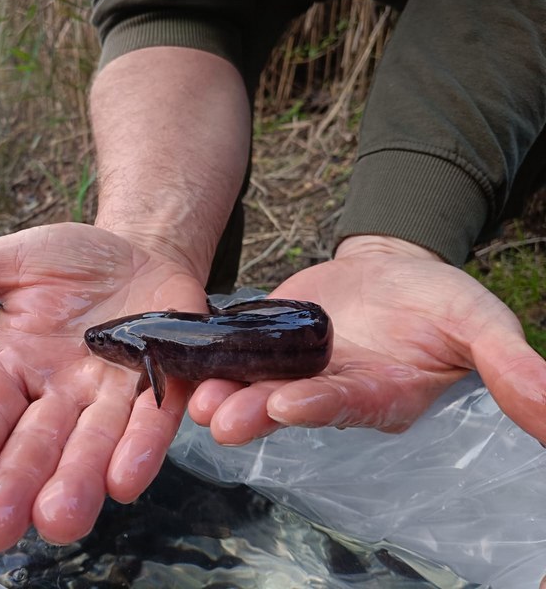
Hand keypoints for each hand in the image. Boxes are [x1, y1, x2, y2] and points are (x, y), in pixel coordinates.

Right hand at [0, 222, 206, 550]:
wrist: (141, 250)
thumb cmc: (73, 263)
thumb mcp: (9, 262)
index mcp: (16, 368)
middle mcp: (60, 394)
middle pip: (34, 446)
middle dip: (14, 485)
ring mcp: (113, 394)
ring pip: (92, 445)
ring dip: (76, 482)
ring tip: (58, 520)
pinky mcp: (164, 383)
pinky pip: (152, 419)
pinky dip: (140, 447)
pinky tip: (126, 480)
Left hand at [189, 236, 545, 444]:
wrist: (392, 271)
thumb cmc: (438, 300)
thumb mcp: (477, 321)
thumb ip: (507, 363)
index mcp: (382, 395)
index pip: (350, 406)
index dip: (320, 406)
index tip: (286, 404)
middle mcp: (334, 394)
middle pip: (291, 407)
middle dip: (254, 413)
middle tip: (218, 419)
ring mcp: (298, 372)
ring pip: (256, 387)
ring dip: (224, 393)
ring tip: (192, 398)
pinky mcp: (270, 347)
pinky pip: (239, 355)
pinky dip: (214, 359)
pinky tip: (183, 358)